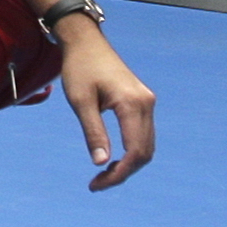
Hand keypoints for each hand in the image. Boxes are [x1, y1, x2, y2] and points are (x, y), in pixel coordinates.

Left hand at [55, 16, 156, 190]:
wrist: (86, 42)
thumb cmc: (79, 68)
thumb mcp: (80, 101)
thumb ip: (93, 132)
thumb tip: (102, 164)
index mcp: (132, 104)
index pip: (134, 151)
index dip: (119, 174)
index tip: (96, 184)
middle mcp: (146, 103)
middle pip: (144, 152)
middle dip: (123, 172)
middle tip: (97, 183)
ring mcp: (147, 101)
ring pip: (146, 145)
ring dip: (128, 164)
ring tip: (103, 174)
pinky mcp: (143, 101)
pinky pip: (142, 134)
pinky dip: (131, 151)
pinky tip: (112, 158)